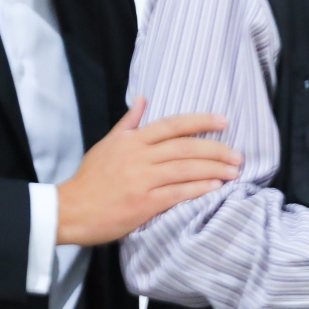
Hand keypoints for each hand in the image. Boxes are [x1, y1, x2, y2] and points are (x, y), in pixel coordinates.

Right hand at [55, 99, 240, 245]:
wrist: (70, 210)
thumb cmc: (91, 179)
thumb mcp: (107, 144)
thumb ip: (129, 122)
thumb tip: (143, 98)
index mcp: (132, 140)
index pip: (173, 125)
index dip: (201, 122)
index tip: (224, 122)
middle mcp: (139, 156)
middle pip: (185, 147)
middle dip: (216, 149)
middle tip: (238, 155)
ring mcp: (141, 179)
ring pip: (185, 169)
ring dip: (214, 169)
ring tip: (234, 171)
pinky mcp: (143, 203)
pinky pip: (177, 193)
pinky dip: (199, 189)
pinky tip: (216, 187)